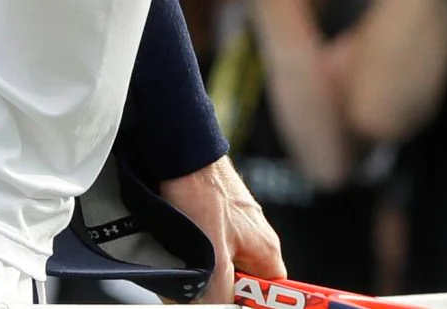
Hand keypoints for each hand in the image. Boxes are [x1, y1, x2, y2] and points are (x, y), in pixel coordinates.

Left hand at [160, 155, 284, 302]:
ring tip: (182, 268)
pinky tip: (175, 251)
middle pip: (241, 284)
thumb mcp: (214, 256)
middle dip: (217, 293)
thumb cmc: (203, 193)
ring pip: (220, 268)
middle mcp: (255, 240)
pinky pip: (208, 250)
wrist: (182, 154)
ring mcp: (235, 228)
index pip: (271, 293)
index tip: (232, 308)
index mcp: (266, 251)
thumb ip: (220, 292)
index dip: (253, 305)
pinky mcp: (215, 219)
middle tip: (197, 292)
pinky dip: (192, 256)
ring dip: (201, 274)